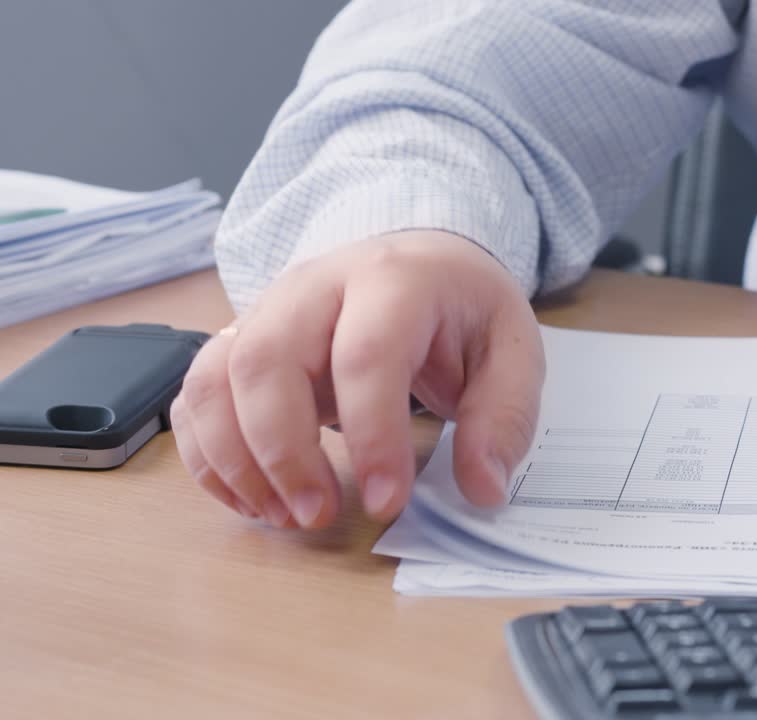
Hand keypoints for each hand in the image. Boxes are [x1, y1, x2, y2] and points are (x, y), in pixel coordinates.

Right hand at [170, 231, 544, 528]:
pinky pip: (194, 396)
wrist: (421, 258)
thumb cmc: (462, 308)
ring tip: (283, 516)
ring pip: (213, 376)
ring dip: (235, 459)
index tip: (385, 501)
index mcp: (393, 280)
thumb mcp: (514, 350)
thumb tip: (483, 488)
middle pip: (266, 360)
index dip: (371, 436)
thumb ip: (504, 417)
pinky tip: (251, 499)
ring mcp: (266, 310)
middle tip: (319, 517)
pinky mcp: (240, 341)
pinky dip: (208, 455)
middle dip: (282, 452)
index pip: (366, 354)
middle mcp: (315, 287)